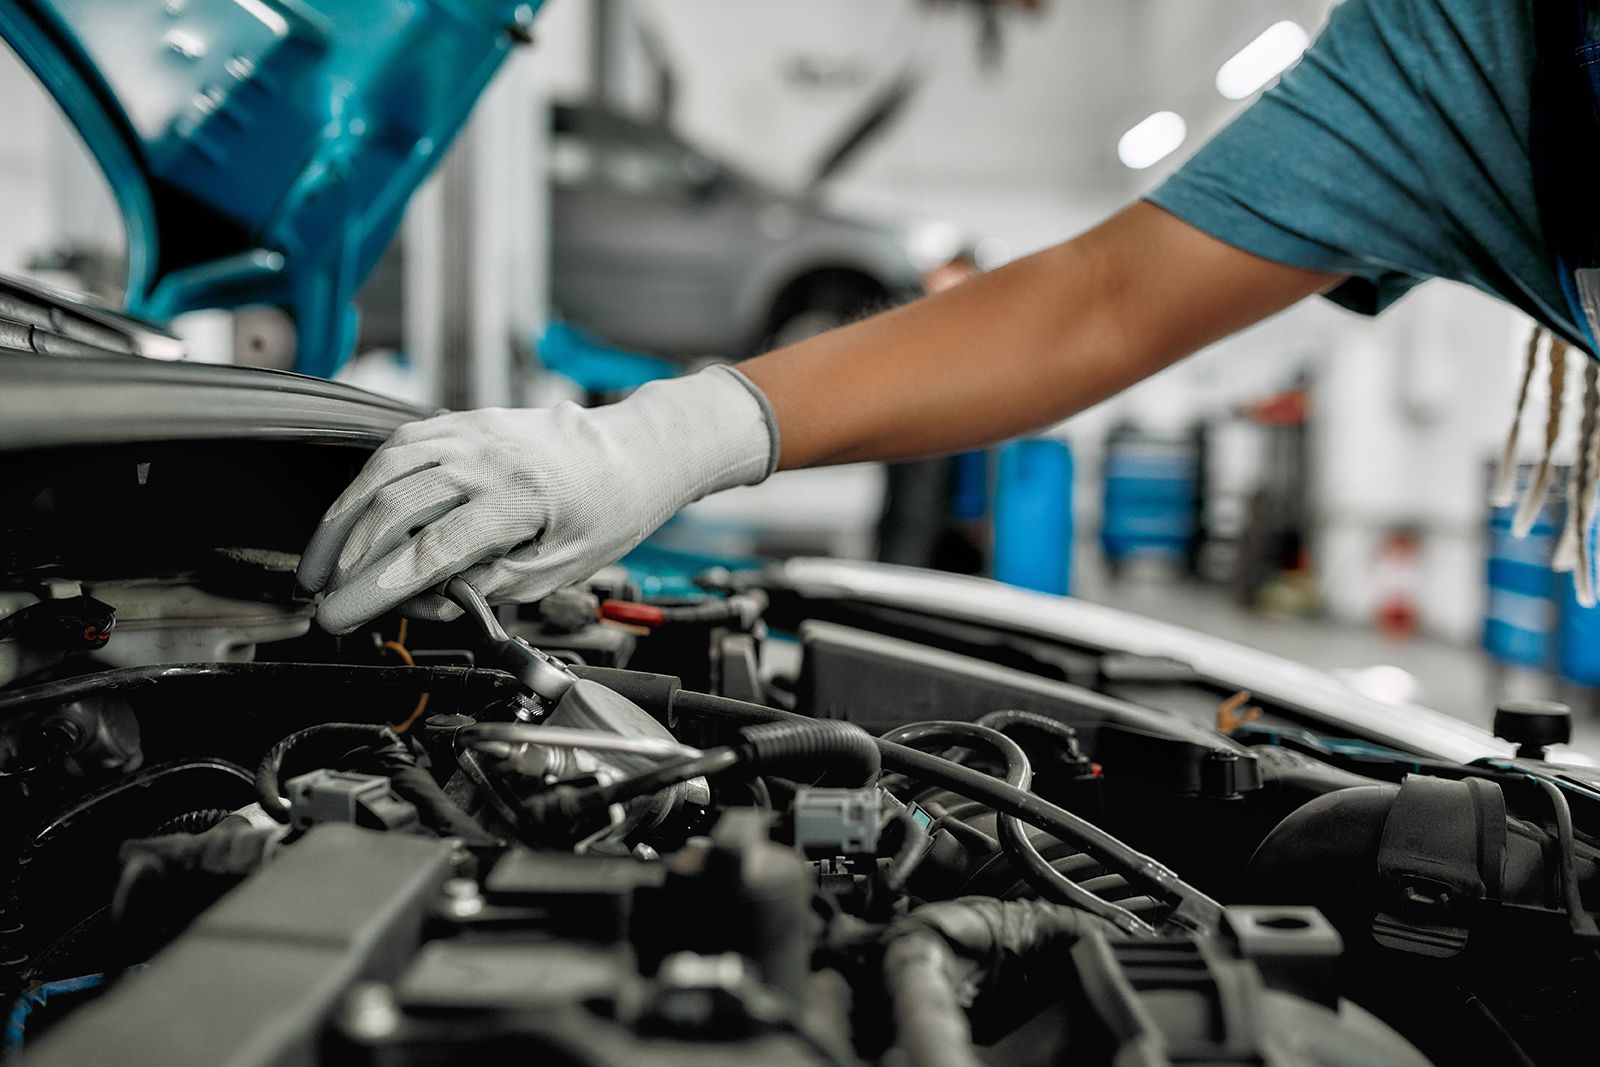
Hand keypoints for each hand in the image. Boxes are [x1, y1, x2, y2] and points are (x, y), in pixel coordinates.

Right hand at [297, 366, 776, 632]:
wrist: (632, 452)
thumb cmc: (606, 511)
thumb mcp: (564, 567)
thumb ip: (495, 583)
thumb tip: (434, 598)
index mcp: (519, 500)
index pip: (430, 550)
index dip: (376, 588)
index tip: (342, 616)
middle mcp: (487, 459)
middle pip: (393, 507)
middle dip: (346, 559)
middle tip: (322, 598)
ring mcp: (471, 433)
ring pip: (382, 470)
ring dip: (341, 519)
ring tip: (319, 563)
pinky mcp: (461, 421)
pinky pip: (398, 446)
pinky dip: (364, 482)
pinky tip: (349, 515)